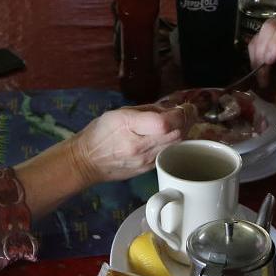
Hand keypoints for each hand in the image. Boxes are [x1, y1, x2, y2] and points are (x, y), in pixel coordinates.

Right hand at [70, 102, 195, 185]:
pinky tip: (173, 134)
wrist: (86, 162)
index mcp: (129, 127)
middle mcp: (139, 147)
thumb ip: (146, 110)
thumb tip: (170, 109)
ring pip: (175, 145)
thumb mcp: (118, 113)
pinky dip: (174, 142)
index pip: (163, 123)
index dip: (180, 114)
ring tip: (184, 120)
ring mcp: (145, 161)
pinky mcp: (148, 169)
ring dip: (184, 131)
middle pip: (175, 134)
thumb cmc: (99, 133)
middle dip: (187, 120)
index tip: (185, 106)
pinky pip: (168, 153)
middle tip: (189, 110)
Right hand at [248, 8, 275, 81]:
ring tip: (261, 75)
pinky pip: (259, 37)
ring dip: (257, 54)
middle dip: (263, 50)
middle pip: (271, 26)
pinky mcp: (273, 27)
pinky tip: (259, 69)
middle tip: (263, 74)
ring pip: (262, 31)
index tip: (270, 61)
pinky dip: (255, 54)